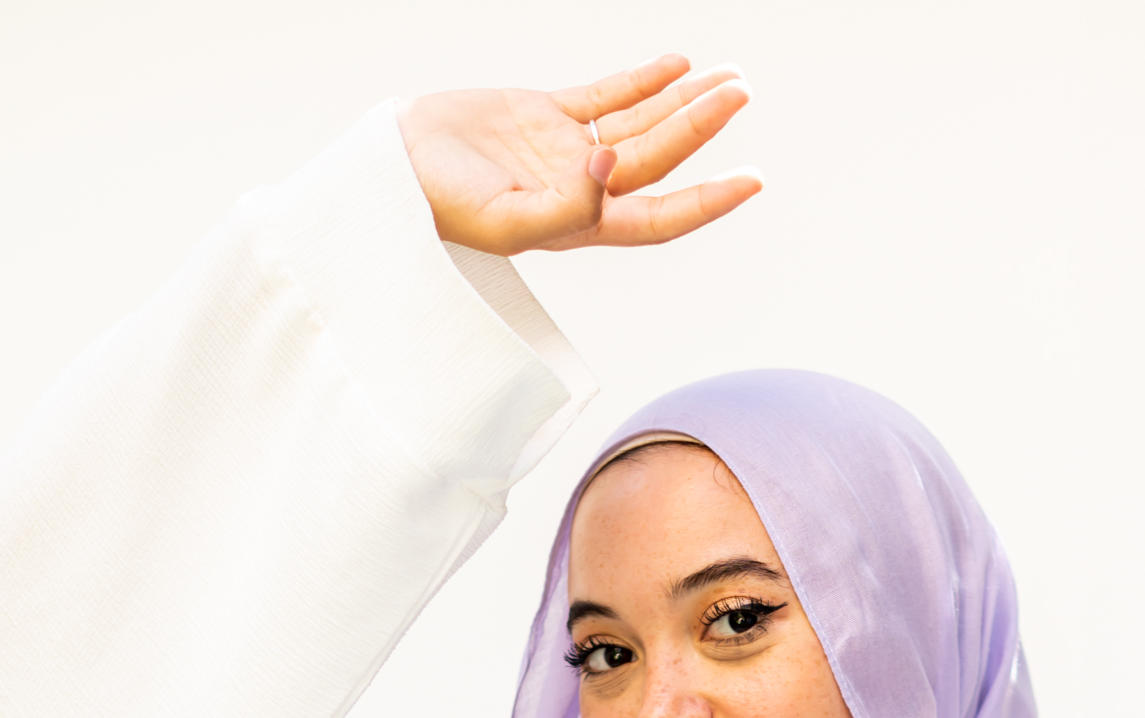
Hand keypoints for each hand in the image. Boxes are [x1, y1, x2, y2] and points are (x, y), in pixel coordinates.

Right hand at [397, 57, 757, 253]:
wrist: (392, 168)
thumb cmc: (440, 206)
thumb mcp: (506, 220)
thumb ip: (567, 205)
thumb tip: (616, 167)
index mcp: (581, 225)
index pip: (660, 216)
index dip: (707, 201)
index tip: (752, 180)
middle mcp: (583, 189)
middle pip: (658, 157)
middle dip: (701, 125)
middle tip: (740, 91)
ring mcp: (565, 150)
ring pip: (640, 123)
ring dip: (683, 101)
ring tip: (729, 78)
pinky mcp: (544, 115)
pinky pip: (604, 94)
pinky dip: (640, 79)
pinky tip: (676, 64)